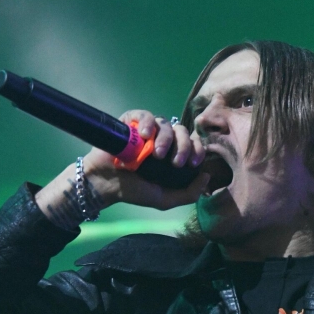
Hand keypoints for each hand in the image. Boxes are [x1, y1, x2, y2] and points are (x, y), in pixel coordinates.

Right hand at [36, 110, 209, 216]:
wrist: (106, 184)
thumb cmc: (134, 190)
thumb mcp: (165, 199)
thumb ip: (189, 193)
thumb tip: (208, 176)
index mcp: (173, 154)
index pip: (193, 144)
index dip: (197, 150)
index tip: (192, 163)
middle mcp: (163, 139)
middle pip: (182, 132)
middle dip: (183, 146)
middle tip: (175, 162)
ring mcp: (147, 129)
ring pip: (166, 124)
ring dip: (165, 138)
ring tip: (155, 154)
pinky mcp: (132, 121)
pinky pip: (145, 114)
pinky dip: (148, 123)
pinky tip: (144, 136)